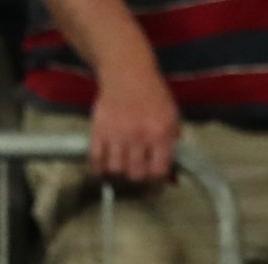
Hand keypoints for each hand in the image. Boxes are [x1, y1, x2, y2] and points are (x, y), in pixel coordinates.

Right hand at [87, 67, 178, 183]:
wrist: (128, 74)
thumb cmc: (153, 94)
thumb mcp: (172, 115)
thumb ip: (171, 140)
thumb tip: (171, 166)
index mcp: (160, 133)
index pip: (158, 170)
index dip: (157, 181)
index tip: (154, 184)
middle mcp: (139, 137)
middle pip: (135, 174)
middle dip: (137, 177)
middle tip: (136, 172)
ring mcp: (117, 136)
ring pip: (115, 170)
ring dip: (118, 172)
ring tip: (120, 167)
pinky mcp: (98, 133)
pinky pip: (96, 161)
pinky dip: (98, 169)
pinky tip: (102, 168)